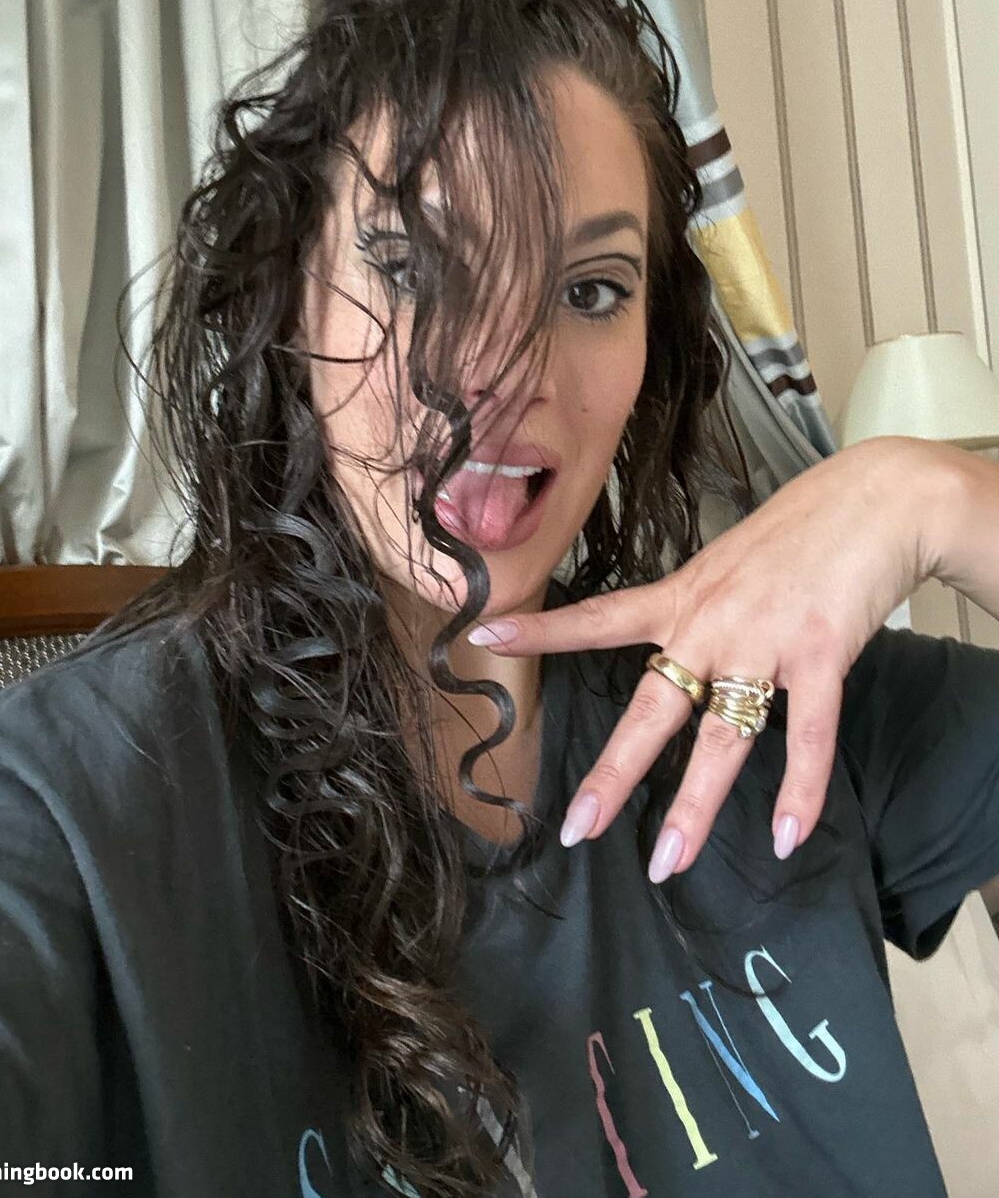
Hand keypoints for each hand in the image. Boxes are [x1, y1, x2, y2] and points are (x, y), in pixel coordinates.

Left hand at [467, 437, 942, 880]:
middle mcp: (711, 623)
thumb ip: (703, 607)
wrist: (877, 499)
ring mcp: (763, 642)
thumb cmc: (802, 528)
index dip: (543, 630)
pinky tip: (785, 836)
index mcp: (682, 597)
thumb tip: (685, 647)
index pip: (599, 617)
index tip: (484, 636)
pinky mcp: (819, 654)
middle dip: (614, 771)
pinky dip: (799, 790)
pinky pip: (808, 735)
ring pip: (722, 735)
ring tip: (668, 862)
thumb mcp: (729, 559)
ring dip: (695, 805)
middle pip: (651, 707)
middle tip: (578, 826)